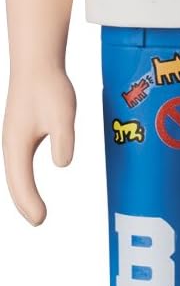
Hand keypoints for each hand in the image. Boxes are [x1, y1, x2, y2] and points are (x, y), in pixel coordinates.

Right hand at [2, 67, 76, 224]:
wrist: (37, 63)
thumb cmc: (49, 86)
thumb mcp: (62, 114)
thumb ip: (63, 138)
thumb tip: (63, 163)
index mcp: (17, 143)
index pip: (21, 181)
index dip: (29, 202)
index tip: (41, 220)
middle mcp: (11, 144)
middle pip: (14, 181)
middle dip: (24, 203)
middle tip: (39, 222)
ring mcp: (13, 139)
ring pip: (14, 174)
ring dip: (22, 194)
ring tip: (34, 212)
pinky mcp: (20, 133)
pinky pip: (18, 164)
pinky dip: (22, 181)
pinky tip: (29, 185)